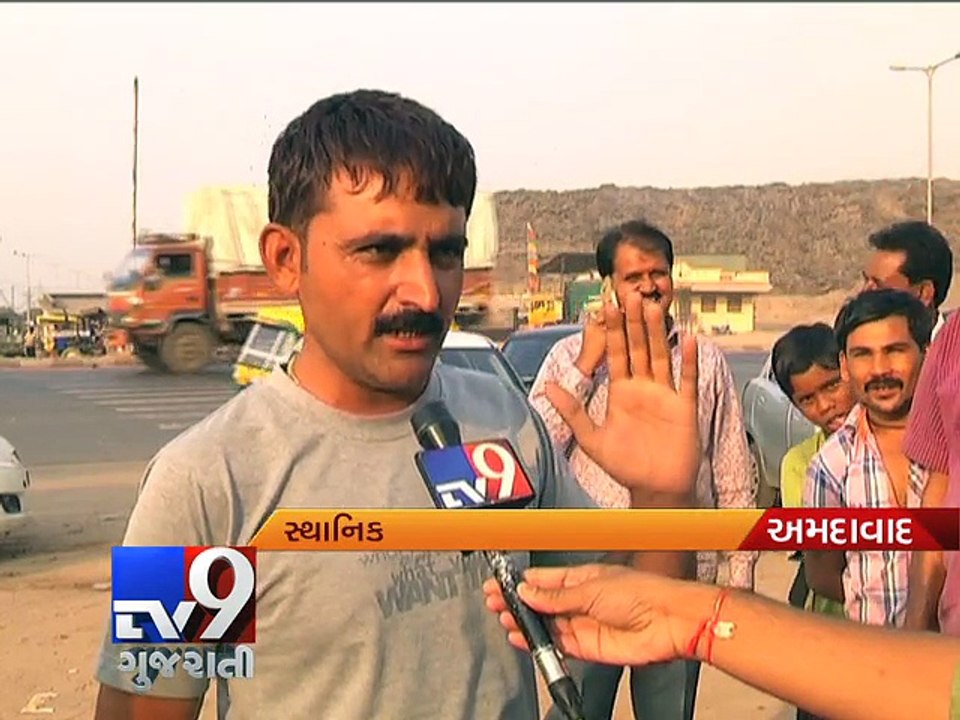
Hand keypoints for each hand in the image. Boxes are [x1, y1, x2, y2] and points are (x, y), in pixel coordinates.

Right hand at [482, 565, 707, 665]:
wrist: (667, 621)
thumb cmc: (640, 593)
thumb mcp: (591, 587)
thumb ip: (556, 596)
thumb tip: (527, 591)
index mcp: (583, 578)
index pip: (546, 580)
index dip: (523, 582)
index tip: (500, 582)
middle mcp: (581, 601)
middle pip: (542, 603)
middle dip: (517, 602)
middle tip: (494, 601)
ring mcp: (584, 624)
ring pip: (546, 624)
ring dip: (524, 622)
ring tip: (503, 618)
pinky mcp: (588, 647)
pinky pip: (557, 644)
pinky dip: (538, 641)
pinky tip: (521, 636)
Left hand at [545, 293, 699, 495]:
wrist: (654, 490)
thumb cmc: (624, 465)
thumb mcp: (591, 438)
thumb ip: (572, 411)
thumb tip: (548, 387)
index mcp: (620, 391)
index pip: (615, 354)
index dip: (611, 332)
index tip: (606, 307)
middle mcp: (643, 388)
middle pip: (638, 348)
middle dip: (633, 323)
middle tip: (630, 295)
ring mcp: (664, 395)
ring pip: (661, 356)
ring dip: (657, 333)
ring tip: (653, 307)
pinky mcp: (684, 406)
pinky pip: (687, 379)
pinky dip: (689, 360)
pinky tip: (689, 339)